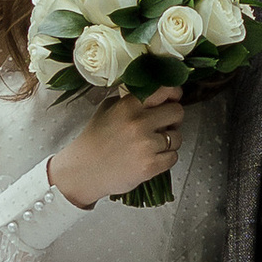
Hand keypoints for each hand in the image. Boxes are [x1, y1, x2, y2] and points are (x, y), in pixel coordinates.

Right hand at [49, 82, 184, 208]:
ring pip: (177, 137)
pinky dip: (166, 158)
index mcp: (129, 105)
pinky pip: (173, 157)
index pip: (165, 89)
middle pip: (178, 112)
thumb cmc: (95, 140)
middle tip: (163, 125)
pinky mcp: (150, 166)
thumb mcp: (107, 109)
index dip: (173, 94)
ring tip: (152, 144)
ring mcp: (146, 145)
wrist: (83, 172)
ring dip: (169, 141)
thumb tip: (156, 93)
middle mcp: (139, 123)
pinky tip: (151, 157)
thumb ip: (131, 99)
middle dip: (173, 118)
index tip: (172, 99)